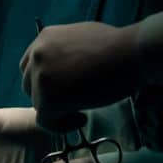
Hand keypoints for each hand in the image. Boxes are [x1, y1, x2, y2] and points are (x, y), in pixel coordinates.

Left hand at [19, 21, 141, 127]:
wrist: (131, 52)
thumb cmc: (118, 46)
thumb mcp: (83, 39)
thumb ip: (65, 52)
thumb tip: (63, 72)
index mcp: (44, 37)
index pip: (30, 65)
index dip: (46, 81)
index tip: (66, 88)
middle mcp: (37, 54)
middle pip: (30, 85)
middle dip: (49, 96)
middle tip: (73, 101)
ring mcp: (41, 76)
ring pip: (39, 104)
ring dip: (58, 110)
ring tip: (82, 110)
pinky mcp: (49, 98)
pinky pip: (46, 121)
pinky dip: (62, 125)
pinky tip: (82, 118)